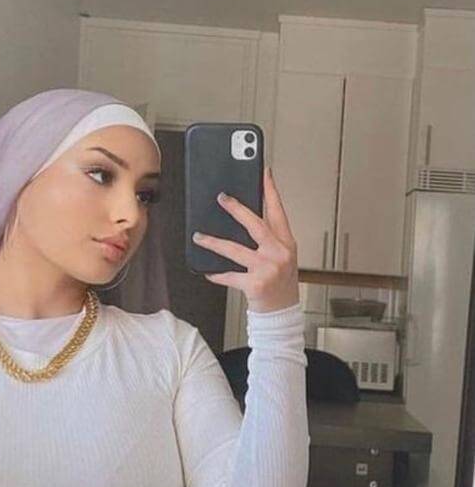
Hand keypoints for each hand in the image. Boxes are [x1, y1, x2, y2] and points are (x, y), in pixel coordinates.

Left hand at [192, 166, 299, 312]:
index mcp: (287, 243)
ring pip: (235, 250)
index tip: (264, 173)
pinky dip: (217, 274)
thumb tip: (241, 220)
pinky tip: (207, 270)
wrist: (282, 313)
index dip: (271, 191)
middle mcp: (279, 253)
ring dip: (214, 242)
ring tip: (199, 236)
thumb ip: (268, 239)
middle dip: (237, 209)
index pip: (278, 211)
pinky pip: (229, 275)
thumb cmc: (280, 284)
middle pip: (255, 224)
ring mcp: (267, 269)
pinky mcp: (255, 284)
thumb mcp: (282, 257)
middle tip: (222, 198)